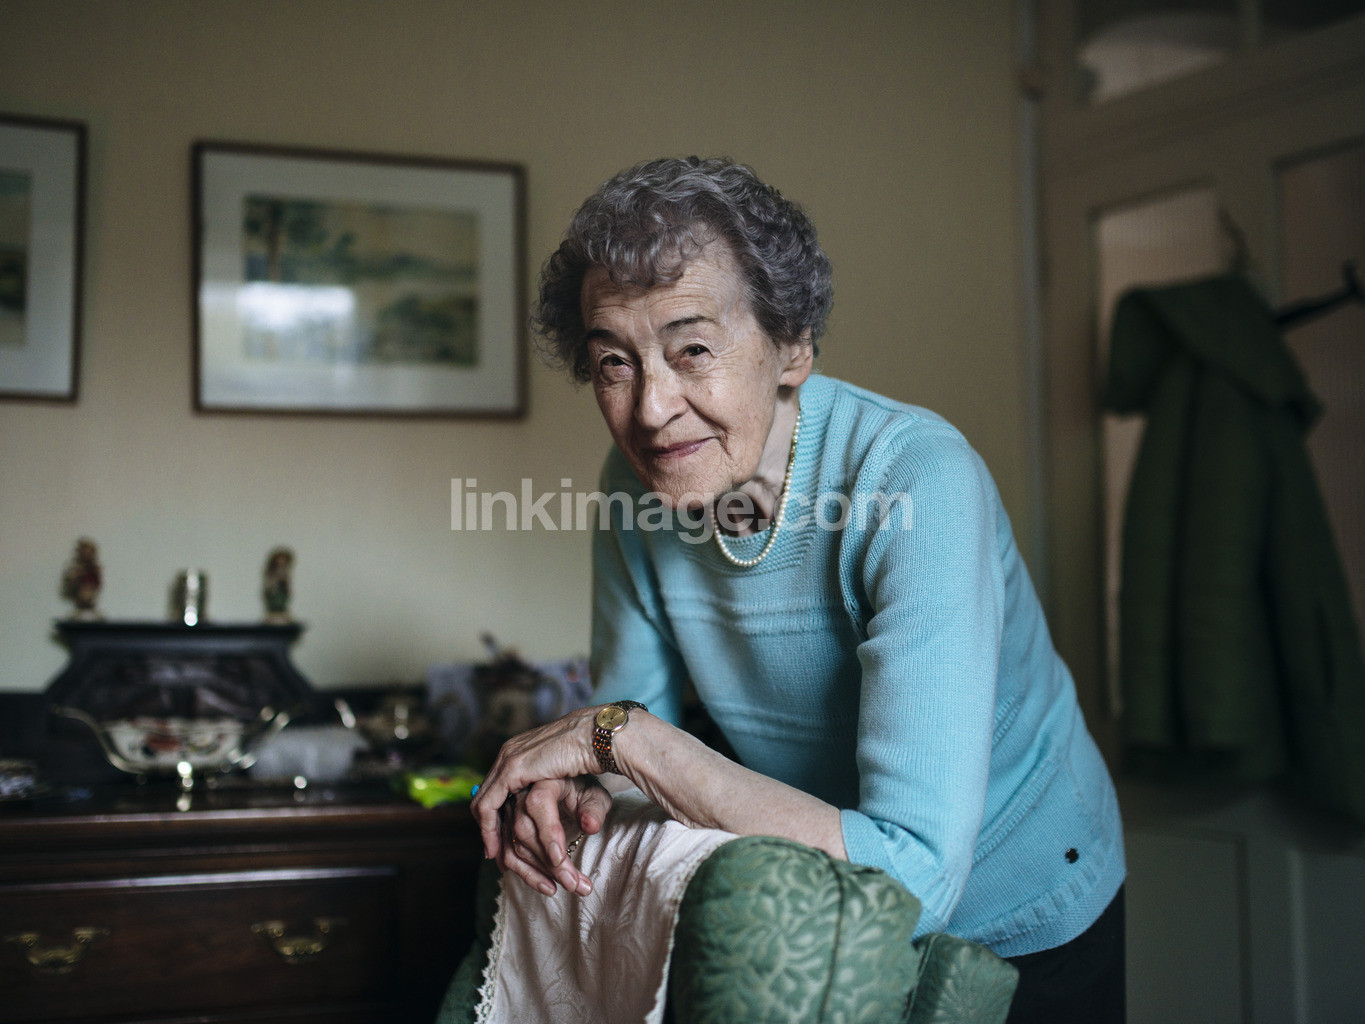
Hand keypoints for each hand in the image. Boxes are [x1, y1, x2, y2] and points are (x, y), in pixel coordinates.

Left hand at [470, 706, 601, 863]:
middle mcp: (508, 754)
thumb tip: (585, 827)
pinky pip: (488, 806)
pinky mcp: (511, 768)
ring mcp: (507, 760)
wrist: (596, 738)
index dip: (494, 817)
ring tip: (495, 856)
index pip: (494, 789)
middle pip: (485, 798)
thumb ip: (566, 801)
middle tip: (495, 855)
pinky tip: (495, 848)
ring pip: (484, 806)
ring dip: (488, 834)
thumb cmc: (592, 760)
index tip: (501, 843)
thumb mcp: (574, 786)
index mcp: (518, 752)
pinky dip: (488, 829)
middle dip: (488, 829)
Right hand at [500, 776, 612, 896]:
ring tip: (565, 887)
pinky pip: (506, 854)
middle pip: (526, 832)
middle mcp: (519, 795)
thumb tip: (590, 825)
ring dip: (538, 874)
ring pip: (514, 847)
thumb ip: (594, 808)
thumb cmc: (580, 791)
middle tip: (576, 884)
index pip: (539, 804)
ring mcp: (508, 813)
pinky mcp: (504, 828)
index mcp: (543, 781)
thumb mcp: (594, 794)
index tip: (560, 859)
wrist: (563, 788)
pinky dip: (523, 873)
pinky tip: (544, 885)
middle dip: (549, 864)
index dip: (548, 833)